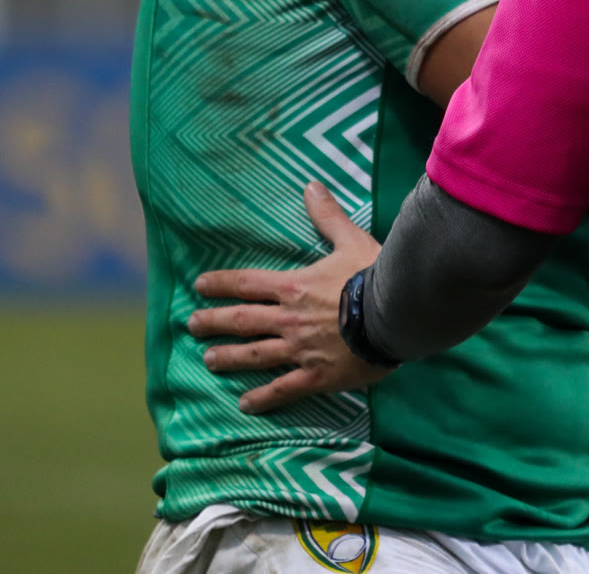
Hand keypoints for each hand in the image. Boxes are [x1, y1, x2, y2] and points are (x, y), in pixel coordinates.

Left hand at [186, 181, 389, 413]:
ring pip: (255, 356)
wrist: (397, 316)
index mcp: (294, 287)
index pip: (247, 283)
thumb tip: (311, 184)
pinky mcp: (316, 376)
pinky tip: (245, 404)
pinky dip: (263, 398)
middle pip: (243, 320)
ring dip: (229, 357)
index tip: (198, 286)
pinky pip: (284, 389)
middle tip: (191, 326)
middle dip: (214, 322)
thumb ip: (327, 216)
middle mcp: (289, 320)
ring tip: (208, 360)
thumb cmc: (375, 276)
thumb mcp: (351, 240)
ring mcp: (300, 350)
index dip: (221, 283)